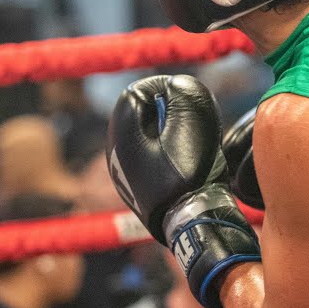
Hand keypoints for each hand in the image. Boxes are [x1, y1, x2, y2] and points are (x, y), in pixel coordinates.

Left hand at [107, 75, 259, 307]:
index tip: (189, 99)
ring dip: (168, 134)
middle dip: (168, 113)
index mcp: (122, 131)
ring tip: (191, 144)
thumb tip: (177, 85)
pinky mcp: (134, 187)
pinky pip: (149, 158)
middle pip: (141, 115)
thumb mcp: (194, 121)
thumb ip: (185, 92)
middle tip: (193, 122)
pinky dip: (166, 154)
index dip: (167, 89)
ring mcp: (122, 172)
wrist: (188, 222)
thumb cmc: (190, 172)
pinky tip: (183, 166)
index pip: (139, 92)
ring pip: (145, 137)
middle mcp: (114, 150)